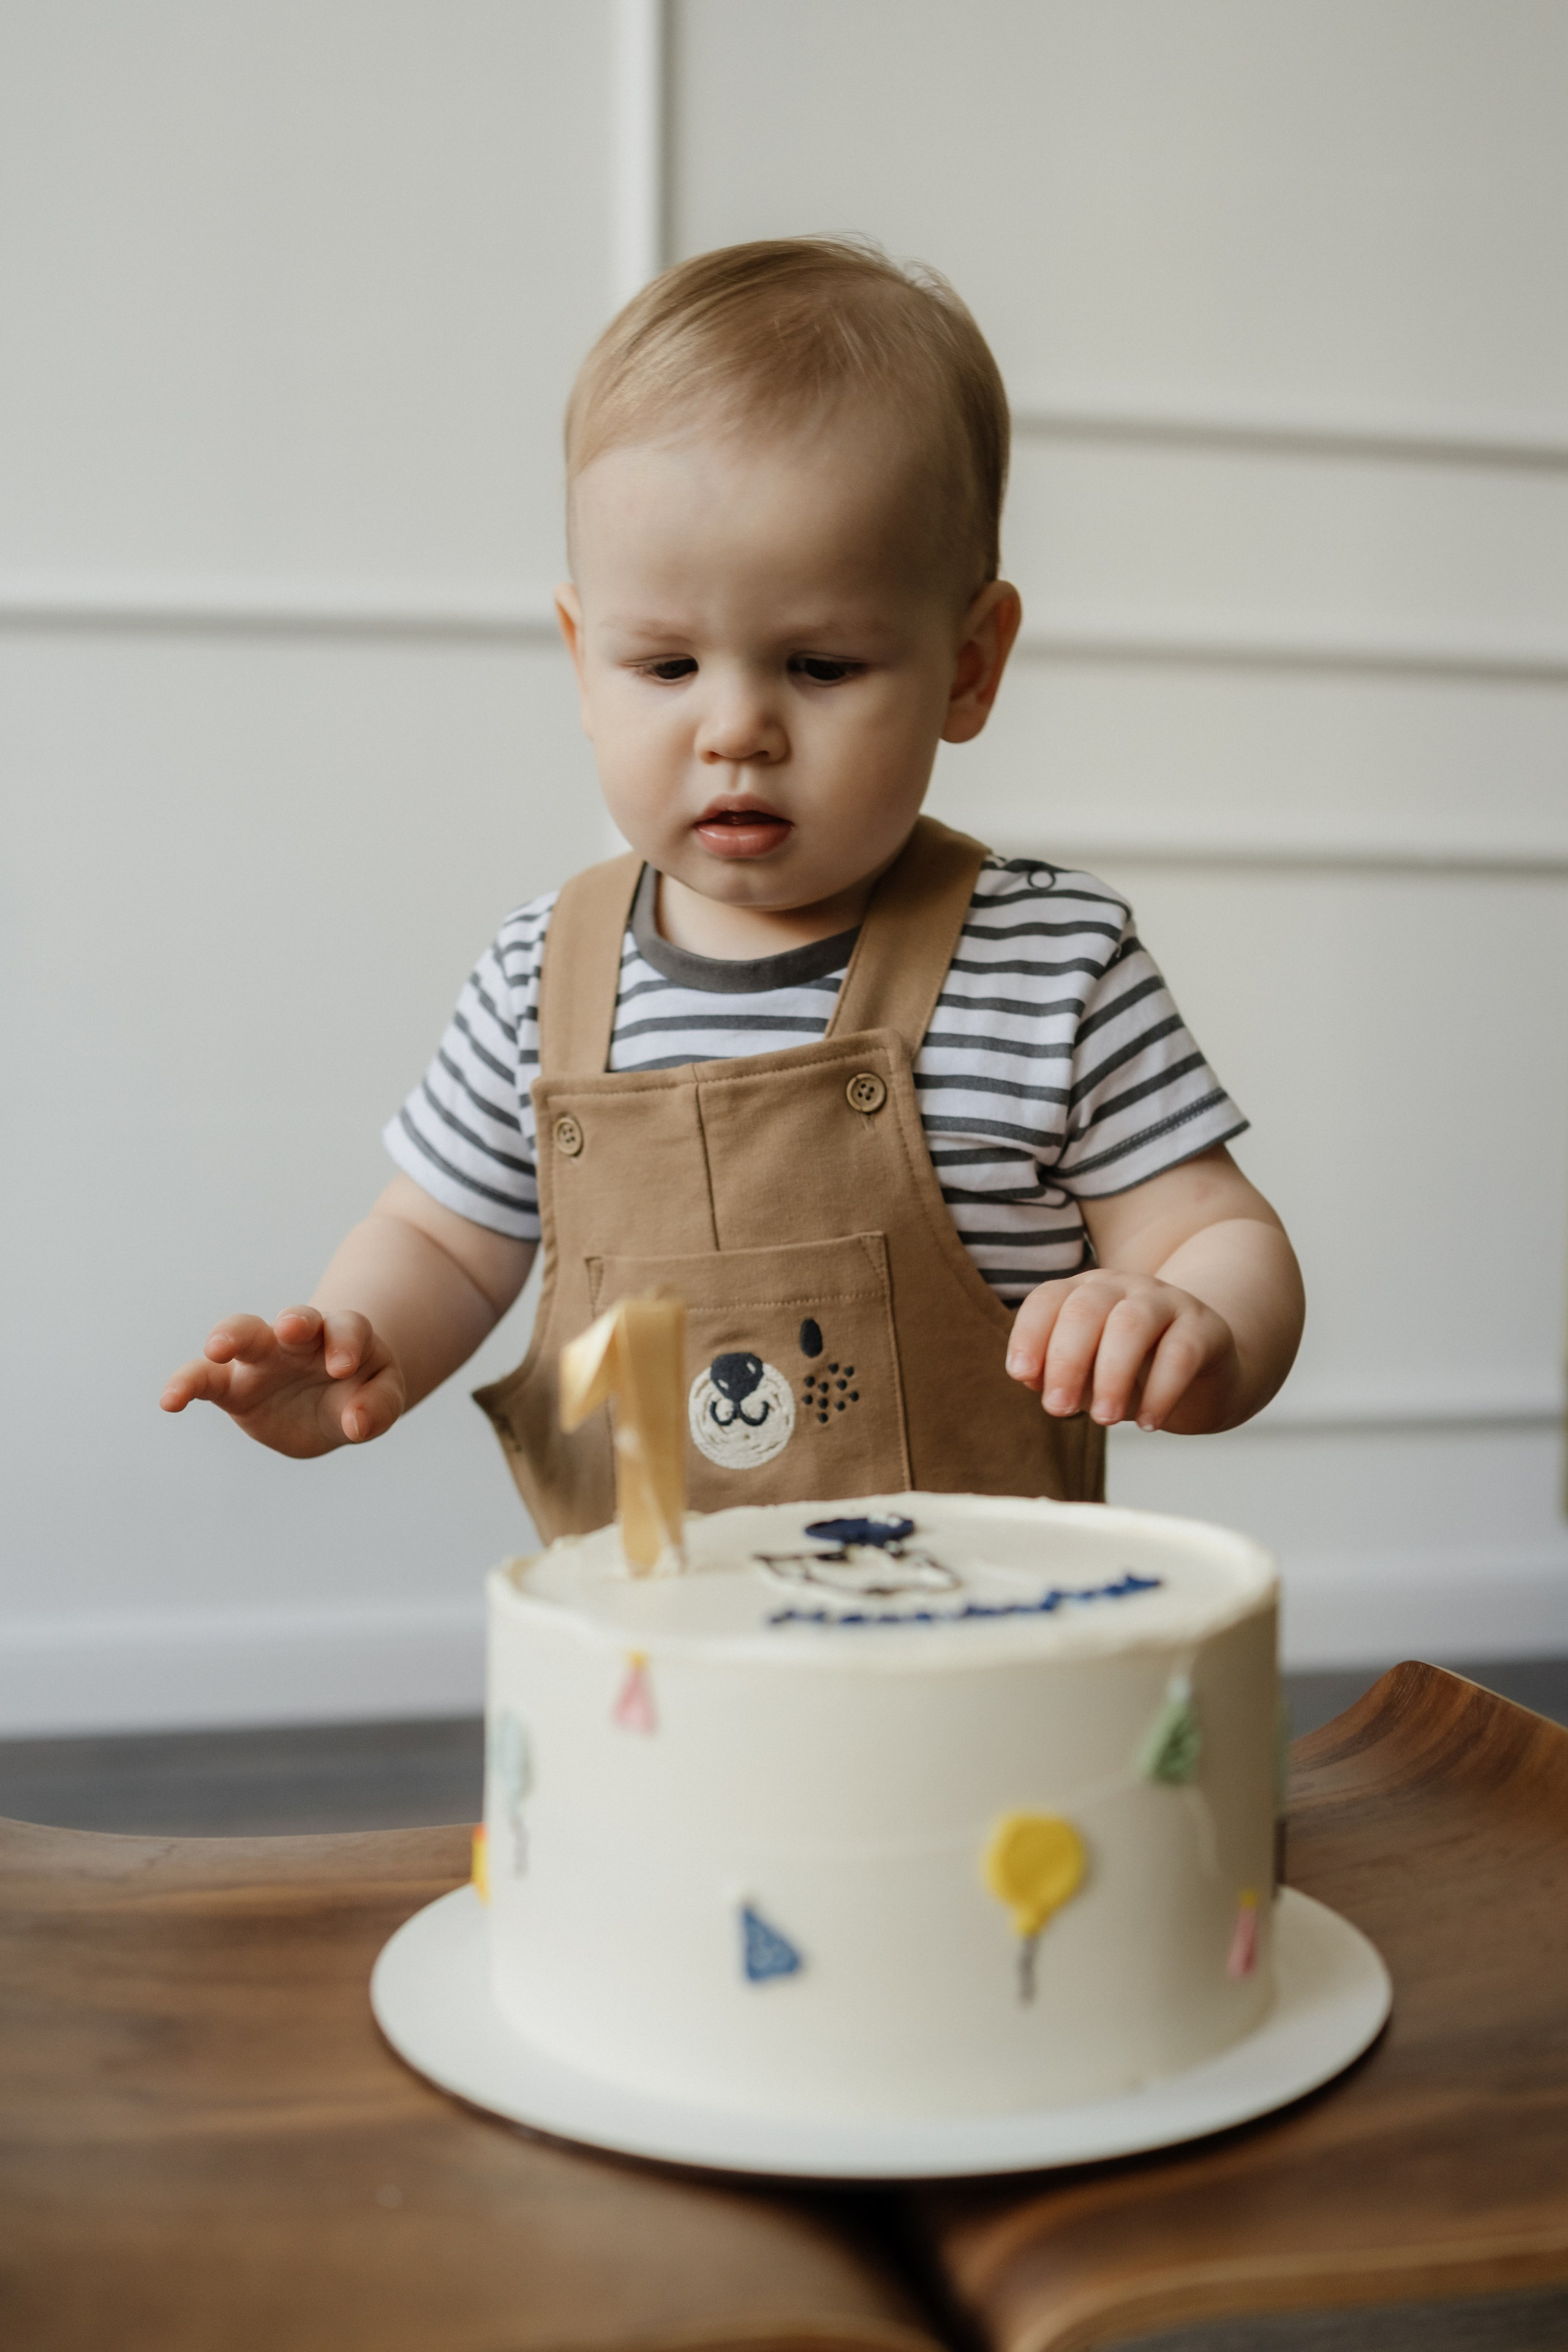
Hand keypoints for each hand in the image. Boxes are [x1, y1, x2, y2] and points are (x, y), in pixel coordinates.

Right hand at [160, 1307, 405, 1456]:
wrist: (331, 1403)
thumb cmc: (361, 1391)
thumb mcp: (382, 1398)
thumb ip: (376, 1408)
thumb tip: (355, 1425)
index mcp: (341, 1335)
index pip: (346, 1328)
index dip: (345, 1343)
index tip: (343, 1368)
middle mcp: (298, 1340)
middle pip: (293, 1317)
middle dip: (291, 1320)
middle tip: (289, 1328)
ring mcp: (262, 1358)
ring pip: (241, 1334)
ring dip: (229, 1336)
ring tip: (216, 1350)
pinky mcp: (232, 1386)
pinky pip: (204, 1380)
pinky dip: (185, 1385)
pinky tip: (169, 1401)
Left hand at [1004, 1269, 1238, 1433]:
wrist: (1203, 1377)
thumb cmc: (1131, 1376)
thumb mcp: (1086, 1378)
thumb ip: (1056, 1374)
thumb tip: (1030, 1377)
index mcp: (1083, 1293)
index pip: (1047, 1300)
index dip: (1029, 1334)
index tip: (1021, 1375)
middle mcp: (1122, 1288)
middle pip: (1085, 1310)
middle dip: (1066, 1361)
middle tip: (1058, 1409)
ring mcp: (1166, 1302)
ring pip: (1131, 1324)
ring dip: (1111, 1374)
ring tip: (1103, 1419)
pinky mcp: (1205, 1327)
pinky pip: (1181, 1352)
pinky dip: (1161, 1391)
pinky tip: (1147, 1422)